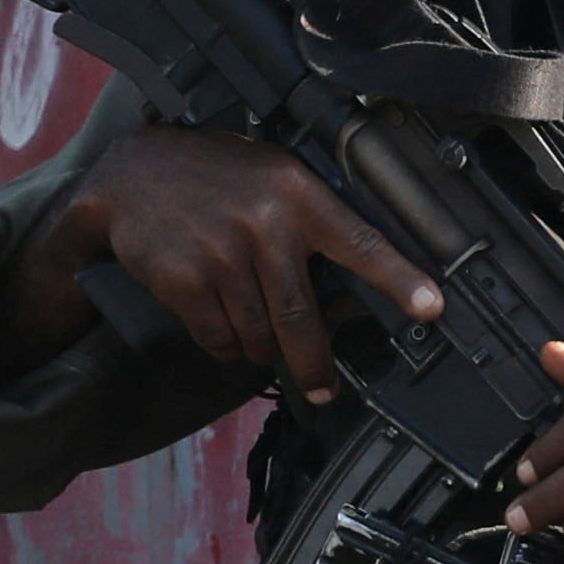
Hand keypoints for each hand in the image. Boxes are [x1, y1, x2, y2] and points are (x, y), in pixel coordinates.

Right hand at [26, 126, 445, 401]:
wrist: (133, 174)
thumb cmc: (215, 177)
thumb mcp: (272, 176)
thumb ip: (309, 220)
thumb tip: (348, 288)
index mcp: (298, 195)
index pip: (360, 241)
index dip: (398, 279)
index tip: (431, 307)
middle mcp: (264, 224)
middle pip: (302, 319)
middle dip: (315, 365)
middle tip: (324, 389)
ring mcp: (223, 254)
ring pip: (259, 335)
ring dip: (262, 349)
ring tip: (257, 335)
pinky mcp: (186, 281)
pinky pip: (220, 339)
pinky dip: (226, 345)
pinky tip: (223, 323)